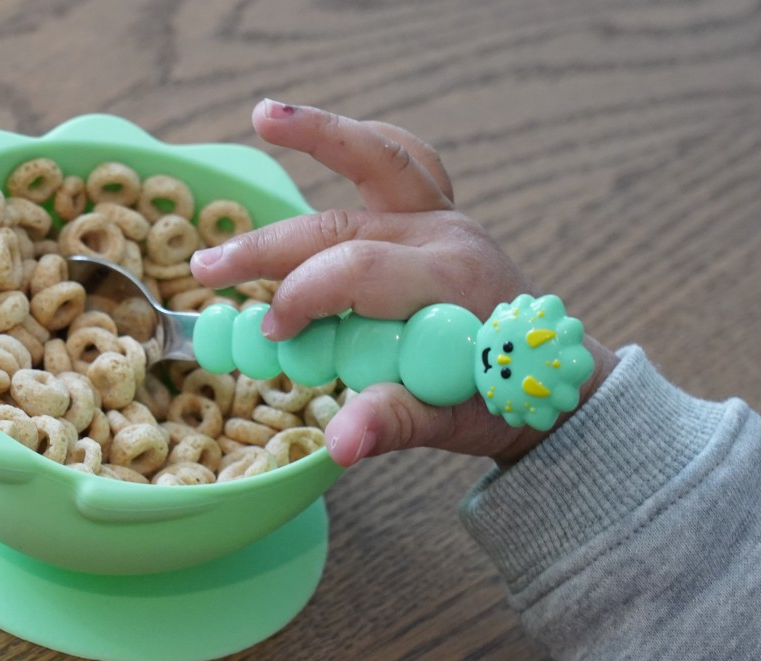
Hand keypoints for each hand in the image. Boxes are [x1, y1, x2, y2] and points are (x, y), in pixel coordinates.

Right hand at [190, 101, 616, 467]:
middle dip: (269, 246)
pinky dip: (357, 141)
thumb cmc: (498, 401)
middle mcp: (447, 236)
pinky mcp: (438, 213)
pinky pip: (400, 158)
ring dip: (319, 134)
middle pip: (342, 224)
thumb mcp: (448, 423)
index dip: (302, 299)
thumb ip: (392, 422)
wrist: (552, 378)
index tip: (270, 338)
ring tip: (263, 115)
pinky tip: (309, 127)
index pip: (357, 272)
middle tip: (207, 268)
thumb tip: (338, 444)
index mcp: (450, 284)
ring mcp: (445, 217)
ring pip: (380, 160)